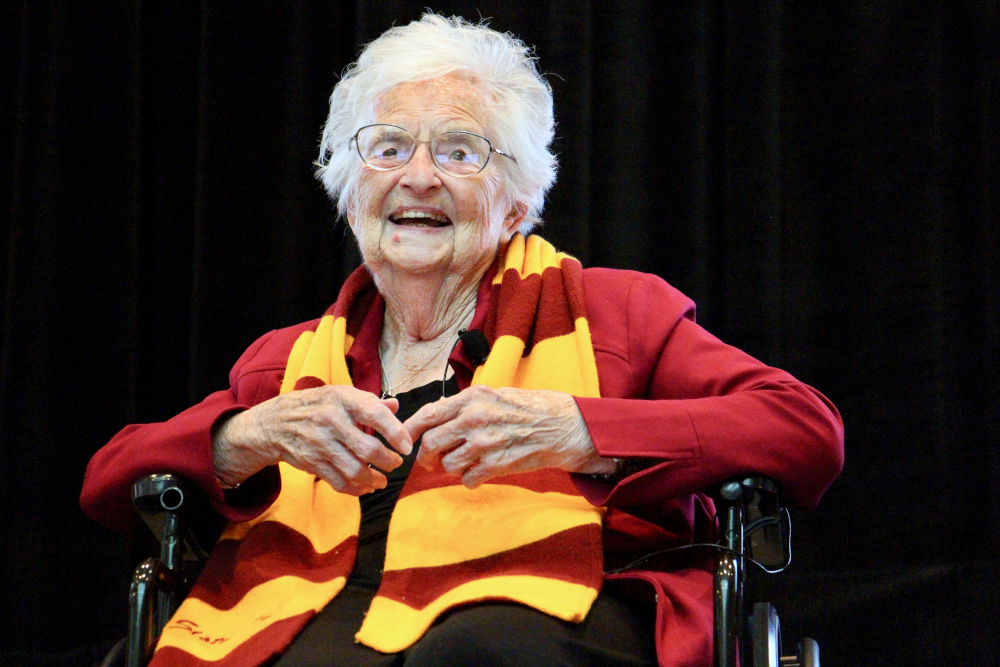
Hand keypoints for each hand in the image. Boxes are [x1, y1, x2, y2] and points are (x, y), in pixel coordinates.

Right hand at [212, 385, 412, 495]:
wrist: (275, 422)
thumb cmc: (317, 405)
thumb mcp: (340, 395)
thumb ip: (369, 402)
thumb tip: (396, 406)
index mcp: (342, 399)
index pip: (374, 413)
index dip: (395, 431)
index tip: (407, 446)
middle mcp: (331, 420)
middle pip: (368, 448)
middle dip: (388, 461)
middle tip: (396, 463)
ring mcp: (320, 443)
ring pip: (354, 470)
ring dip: (374, 479)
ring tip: (382, 480)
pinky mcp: (312, 462)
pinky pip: (339, 481)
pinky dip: (356, 489)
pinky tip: (365, 487)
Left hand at [404, 385, 614, 487]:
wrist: (562, 426)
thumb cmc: (528, 408)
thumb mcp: (494, 395)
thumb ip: (464, 405)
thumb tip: (434, 416)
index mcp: (472, 398)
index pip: (427, 414)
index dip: (409, 429)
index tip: (404, 438)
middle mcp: (474, 419)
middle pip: (430, 444)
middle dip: (426, 456)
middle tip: (431, 460)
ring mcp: (485, 443)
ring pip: (447, 465)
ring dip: (450, 469)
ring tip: (464, 463)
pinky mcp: (497, 465)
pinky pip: (467, 479)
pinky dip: (469, 479)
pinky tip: (480, 472)